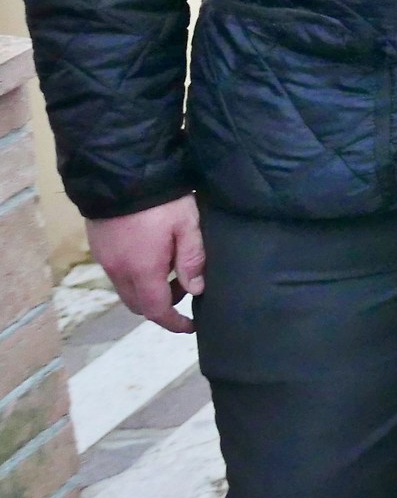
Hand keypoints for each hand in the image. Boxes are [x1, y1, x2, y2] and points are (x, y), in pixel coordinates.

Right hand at [88, 196, 202, 333]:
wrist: (119, 171)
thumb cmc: (160, 198)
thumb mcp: (186, 224)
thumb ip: (192, 259)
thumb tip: (196, 289)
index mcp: (142, 270)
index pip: (157, 310)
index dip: (174, 322)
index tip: (190, 326)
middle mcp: (118, 270)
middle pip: (138, 304)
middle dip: (162, 304)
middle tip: (186, 288)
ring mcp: (104, 259)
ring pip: (126, 289)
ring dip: (148, 289)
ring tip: (173, 268)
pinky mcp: (98, 246)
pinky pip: (117, 273)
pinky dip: (135, 275)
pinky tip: (153, 254)